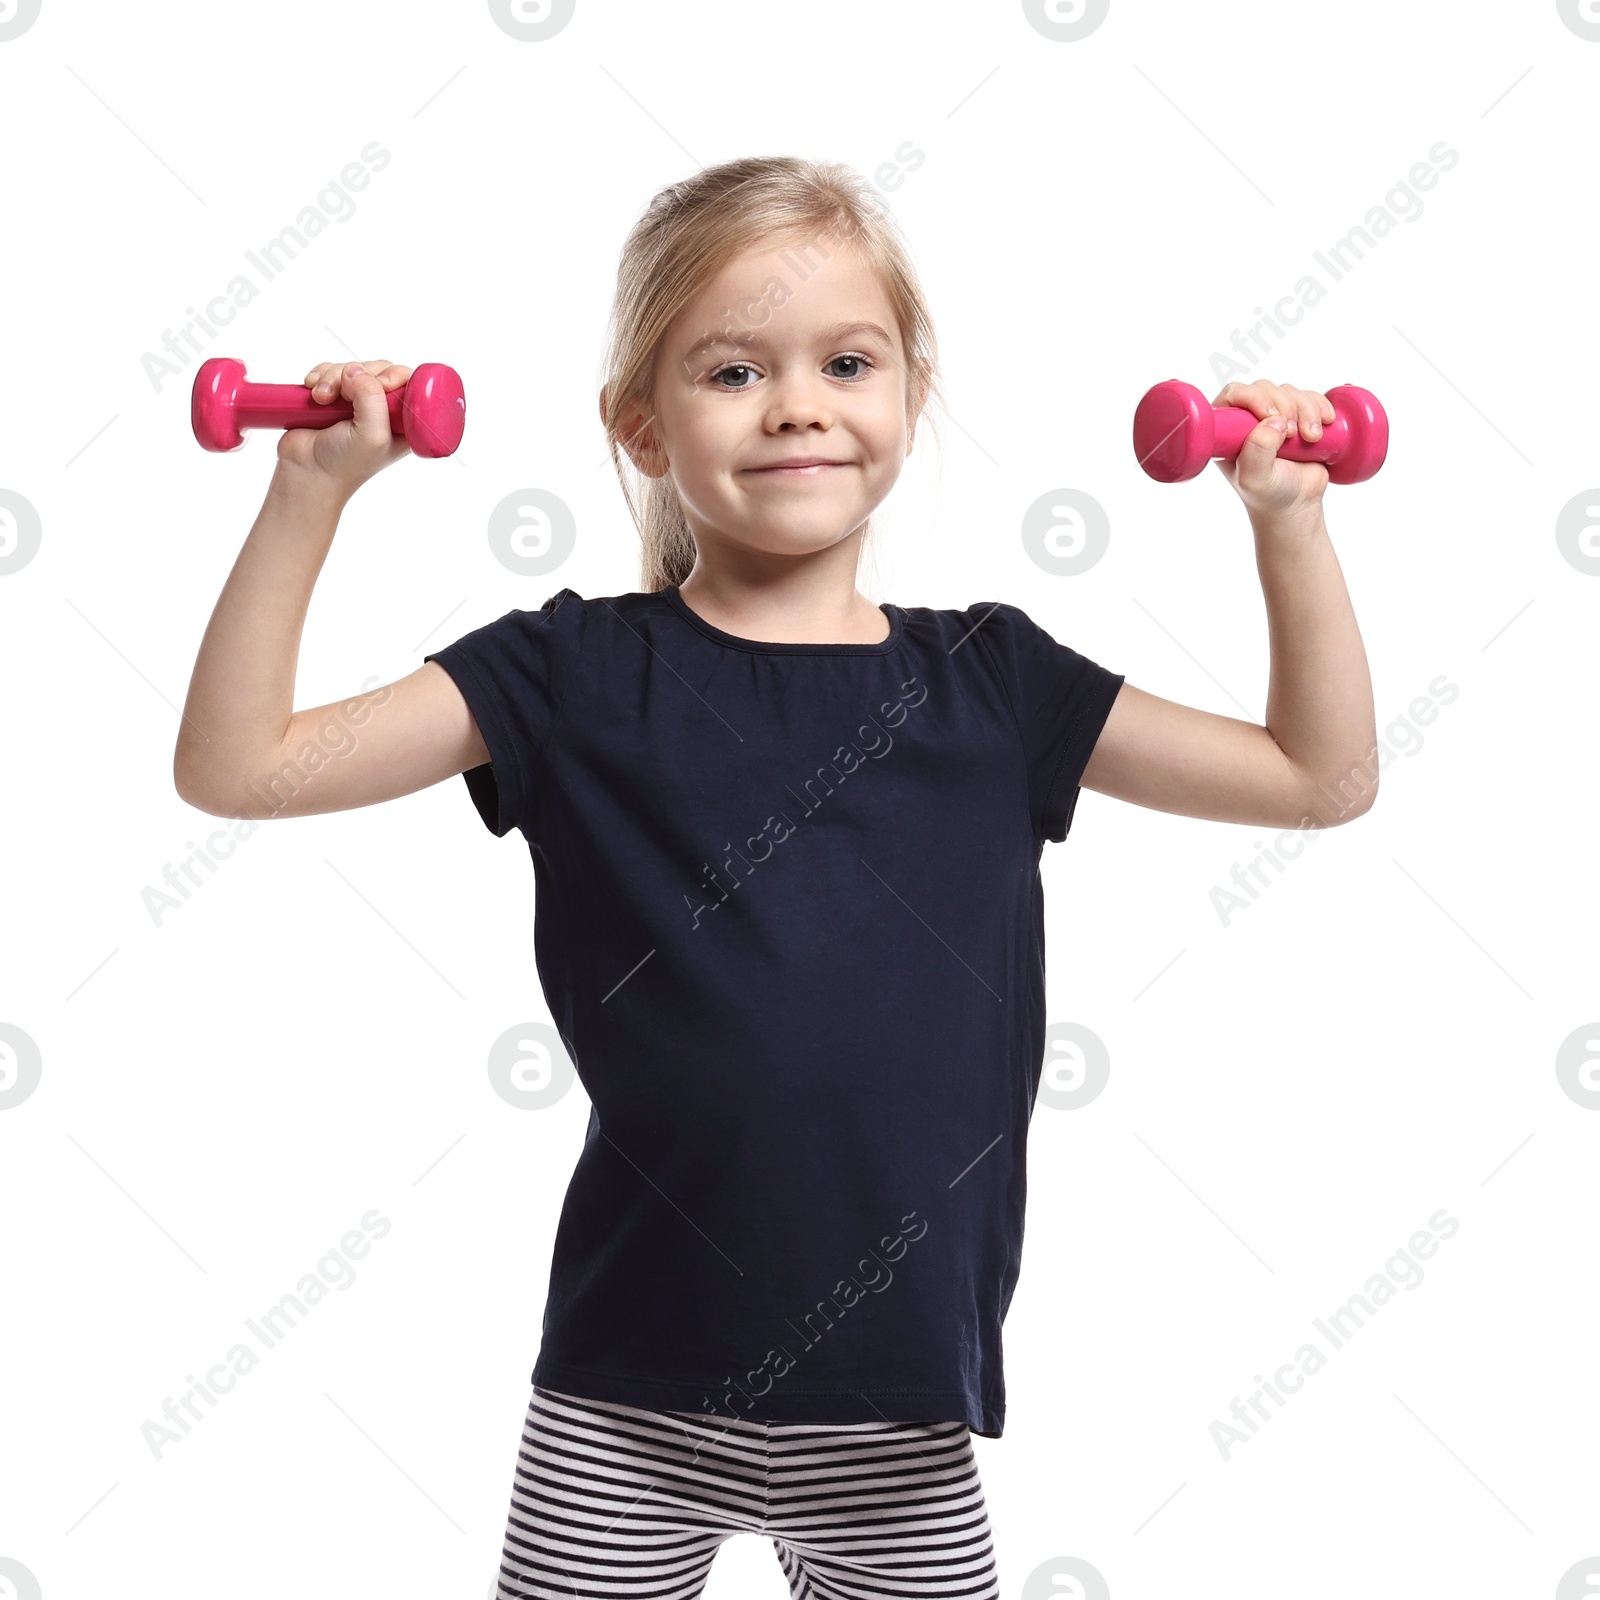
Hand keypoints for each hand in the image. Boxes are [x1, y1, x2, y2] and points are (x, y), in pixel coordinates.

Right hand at [276, 359, 413, 496]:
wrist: (307, 471)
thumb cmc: (344, 464)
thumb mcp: (371, 435)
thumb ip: (372, 398)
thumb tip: (355, 370)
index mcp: (403, 421)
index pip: (410, 382)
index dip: (394, 376)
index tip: (380, 385)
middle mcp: (383, 409)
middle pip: (379, 368)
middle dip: (356, 375)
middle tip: (341, 396)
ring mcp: (357, 400)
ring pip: (352, 367)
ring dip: (332, 377)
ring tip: (321, 399)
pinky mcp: (334, 395)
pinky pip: (330, 369)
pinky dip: (319, 376)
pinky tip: (314, 392)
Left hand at [1211, 379, 1334, 521]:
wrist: (1296, 504)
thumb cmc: (1268, 494)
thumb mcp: (1255, 480)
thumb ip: (1256, 454)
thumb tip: (1272, 422)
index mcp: (1228, 431)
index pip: (1233, 395)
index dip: (1254, 397)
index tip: (1271, 416)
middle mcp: (1248, 419)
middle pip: (1265, 388)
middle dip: (1285, 406)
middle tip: (1291, 434)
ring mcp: (1274, 416)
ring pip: (1290, 391)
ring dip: (1306, 410)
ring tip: (1311, 438)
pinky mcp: (1299, 416)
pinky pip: (1311, 396)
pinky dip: (1321, 406)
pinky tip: (1326, 423)